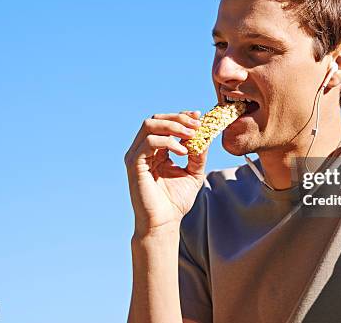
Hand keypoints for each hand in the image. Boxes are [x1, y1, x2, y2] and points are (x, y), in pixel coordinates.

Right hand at [124, 111, 206, 236]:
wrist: (164, 223)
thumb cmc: (175, 202)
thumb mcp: (193, 173)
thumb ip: (198, 154)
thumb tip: (206, 135)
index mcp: (155, 151)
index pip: (164, 123)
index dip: (181, 116)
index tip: (199, 116)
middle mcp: (143, 150)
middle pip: (155, 119)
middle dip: (178, 118)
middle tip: (196, 125)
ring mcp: (137, 156)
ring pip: (149, 125)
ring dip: (173, 126)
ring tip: (191, 135)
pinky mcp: (134, 164)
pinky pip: (149, 142)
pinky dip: (168, 142)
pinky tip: (182, 152)